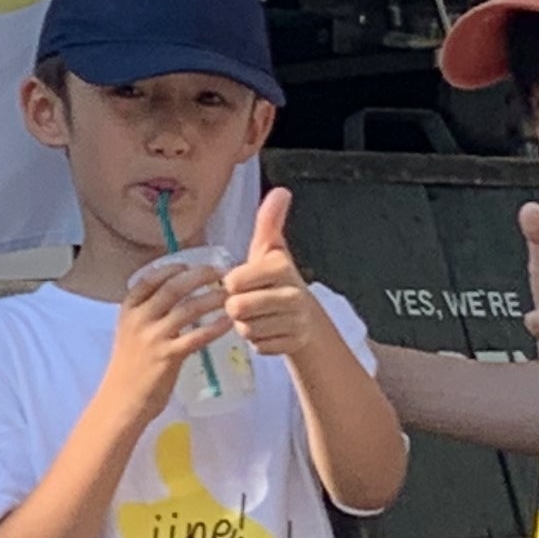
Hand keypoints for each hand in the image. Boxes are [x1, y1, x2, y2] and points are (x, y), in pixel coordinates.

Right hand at [104, 248, 235, 415]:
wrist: (121, 401)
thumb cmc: (129, 368)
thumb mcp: (130, 333)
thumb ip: (148, 314)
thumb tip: (175, 295)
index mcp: (128, 310)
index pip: (149, 279)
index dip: (172, 268)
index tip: (191, 264)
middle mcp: (140, 319)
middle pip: (173, 287)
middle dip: (199, 275)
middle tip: (219, 272)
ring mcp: (154, 338)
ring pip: (189, 308)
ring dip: (212, 298)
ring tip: (229, 294)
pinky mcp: (169, 357)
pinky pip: (197, 336)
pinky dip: (215, 327)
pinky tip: (228, 322)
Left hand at [220, 188, 330, 358]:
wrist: (306, 316)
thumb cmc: (276, 279)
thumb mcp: (270, 250)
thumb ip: (269, 223)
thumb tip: (281, 191)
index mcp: (281, 267)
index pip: (233, 281)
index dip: (232, 284)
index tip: (244, 281)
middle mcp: (293, 294)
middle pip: (237, 308)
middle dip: (237, 308)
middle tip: (250, 301)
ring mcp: (295, 321)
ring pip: (246, 329)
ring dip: (246, 325)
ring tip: (259, 315)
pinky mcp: (293, 344)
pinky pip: (258, 345)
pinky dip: (258, 341)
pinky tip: (269, 330)